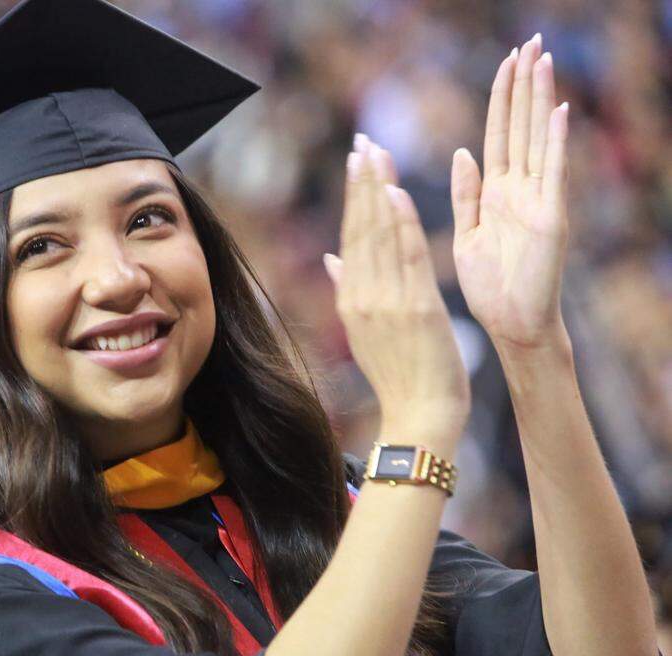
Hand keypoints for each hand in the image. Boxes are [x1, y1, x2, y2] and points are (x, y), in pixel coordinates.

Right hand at [325, 136, 470, 435]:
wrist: (418, 418)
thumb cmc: (401, 378)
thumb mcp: (366, 333)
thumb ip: (349, 290)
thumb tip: (331, 258)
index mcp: (352, 300)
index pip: (351, 238)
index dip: (353, 197)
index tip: (356, 162)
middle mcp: (363, 296)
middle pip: (361, 229)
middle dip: (361, 182)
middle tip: (363, 141)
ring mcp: (387, 302)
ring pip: (380, 235)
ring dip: (378, 190)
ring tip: (376, 152)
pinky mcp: (415, 308)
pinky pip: (407, 257)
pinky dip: (401, 223)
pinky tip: (396, 191)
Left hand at [450, 34, 570, 349]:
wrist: (511, 325)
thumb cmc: (489, 286)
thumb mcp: (466, 233)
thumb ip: (466, 193)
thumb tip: (462, 152)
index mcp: (495, 193)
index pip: (498, 134)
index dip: (501, 98)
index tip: (505, 61)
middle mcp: (520, 190)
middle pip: (521, 126)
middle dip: (524, 85)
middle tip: (530, 41)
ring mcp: (538, 201)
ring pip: (537, 140)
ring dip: (539, 100)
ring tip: (542, 60)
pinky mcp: (550, 219)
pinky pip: (553, 175)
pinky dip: (555, 143)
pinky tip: (557, 112)